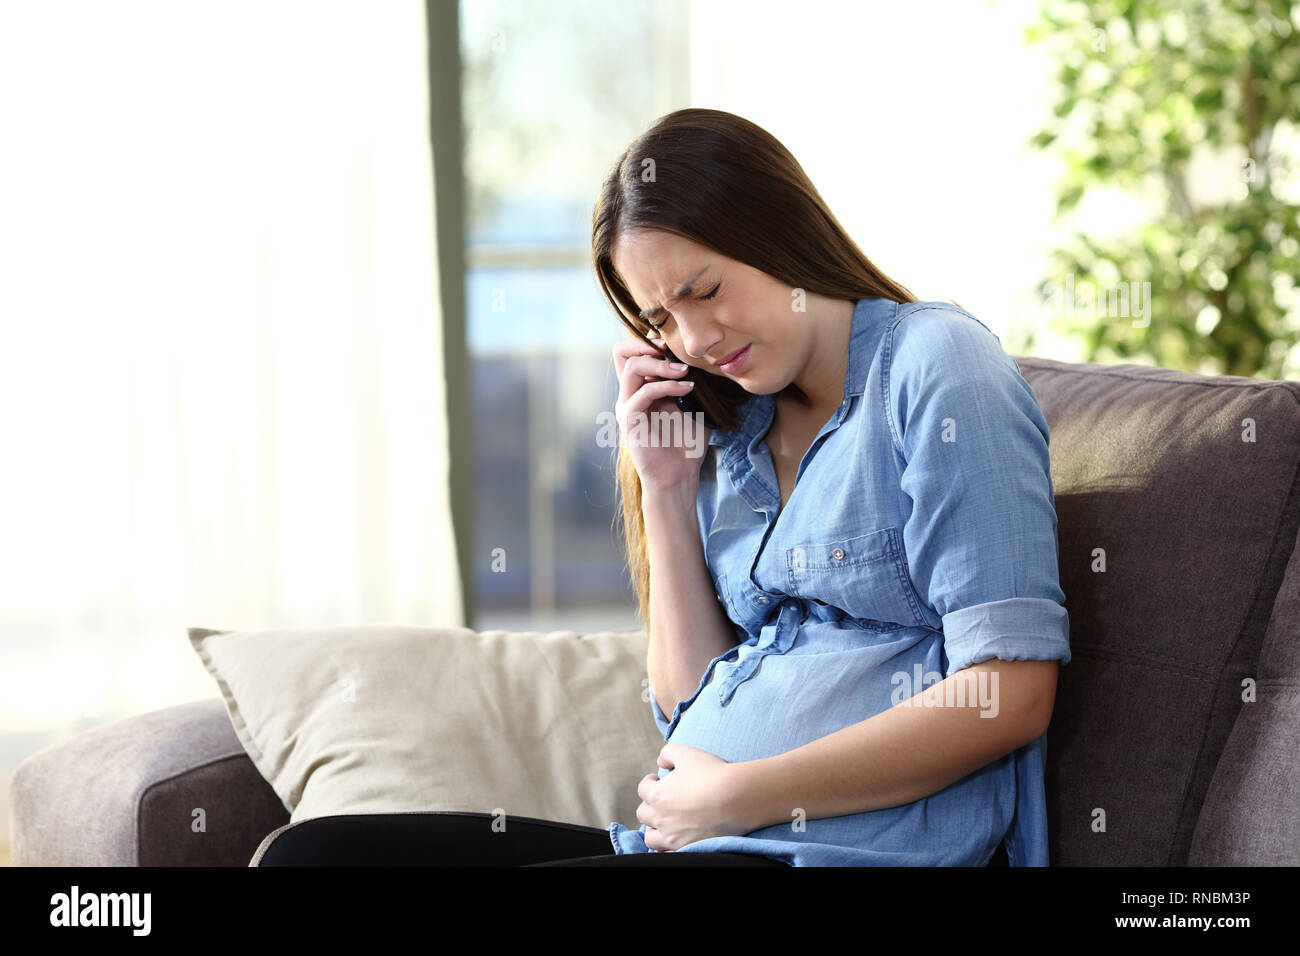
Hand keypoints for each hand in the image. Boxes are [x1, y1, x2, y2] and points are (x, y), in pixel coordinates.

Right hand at [611, 334, 708, 491]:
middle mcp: (629, 394)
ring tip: (685, 370)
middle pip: (622, 352)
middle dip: (648, 344)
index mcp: (641, 389)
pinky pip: (644, 392)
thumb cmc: (686, 446)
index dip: (648, 340)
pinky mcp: (630, 420)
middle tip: (673, 349)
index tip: (675, 343)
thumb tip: (705, 362)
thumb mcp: (692, 407)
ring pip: (632, 367)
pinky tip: (688, 387)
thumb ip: (689, 385)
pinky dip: (667, 385)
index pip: (631, 352)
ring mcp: (627, 406)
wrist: (678, 476)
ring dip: (660, 363)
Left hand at [636, 742, 754, 851]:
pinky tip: (675, 838)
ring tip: (664, 822)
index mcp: (658, 795)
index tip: (657, 780)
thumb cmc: (712, 774)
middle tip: (662, 800)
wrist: (737, 798)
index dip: (650, 782)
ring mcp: (673, 836)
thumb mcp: (687, 753)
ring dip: (654, 828)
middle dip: (650, 805)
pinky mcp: (687, 848)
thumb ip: (668, 753)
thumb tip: (661, 761)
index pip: (643, 789)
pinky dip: (667, 847)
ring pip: (651, 837)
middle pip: (643, 813)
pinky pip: (667, 854)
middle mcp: (661, 818)